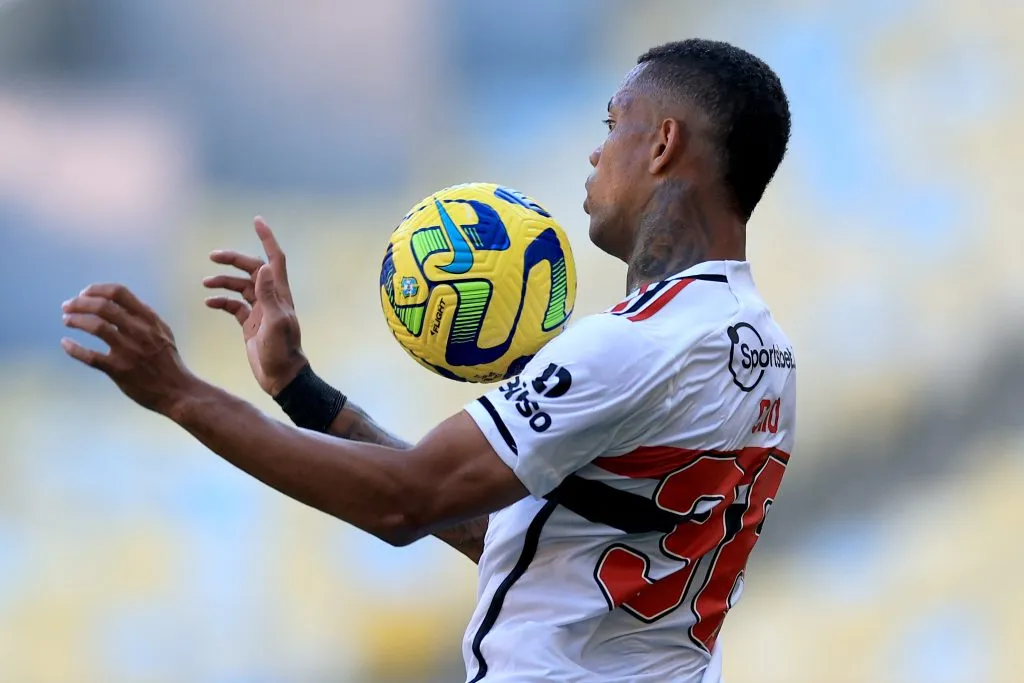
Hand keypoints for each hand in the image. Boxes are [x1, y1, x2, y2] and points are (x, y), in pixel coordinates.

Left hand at [61, 284, 197, 414]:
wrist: (177, 391)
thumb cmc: (169, 362)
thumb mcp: (164, 333)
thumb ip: (146, 316)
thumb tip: (124, 302)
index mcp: (149, 320)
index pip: (119, 293)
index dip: (96, 289)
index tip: (84, 294)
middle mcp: (139, 332)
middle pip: (103, 307)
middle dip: (79, 303)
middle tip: (67, 306)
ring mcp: (129, 351)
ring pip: (96, 326)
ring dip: (75, 320)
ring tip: (67, 321)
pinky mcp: (119, 370)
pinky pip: (90, 356)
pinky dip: (73, 348)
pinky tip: (66, 344)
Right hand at [203, 217, 306, 395]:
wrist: (281, 377)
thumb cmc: (282, 352)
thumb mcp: (275, 322)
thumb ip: (268, 295)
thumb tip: (263, 267)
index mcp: (280, 294)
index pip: (274, 258)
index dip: (267, 239)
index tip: (256, 221)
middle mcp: (271, 299)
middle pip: (251, 269)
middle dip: (233, 260)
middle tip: (213, 257)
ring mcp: (260, 311)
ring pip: (239, 287)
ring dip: (223, 282)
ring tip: (205, 282)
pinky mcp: (250, 324)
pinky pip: (233, 306)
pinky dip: (221, 302)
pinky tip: (209, 303)